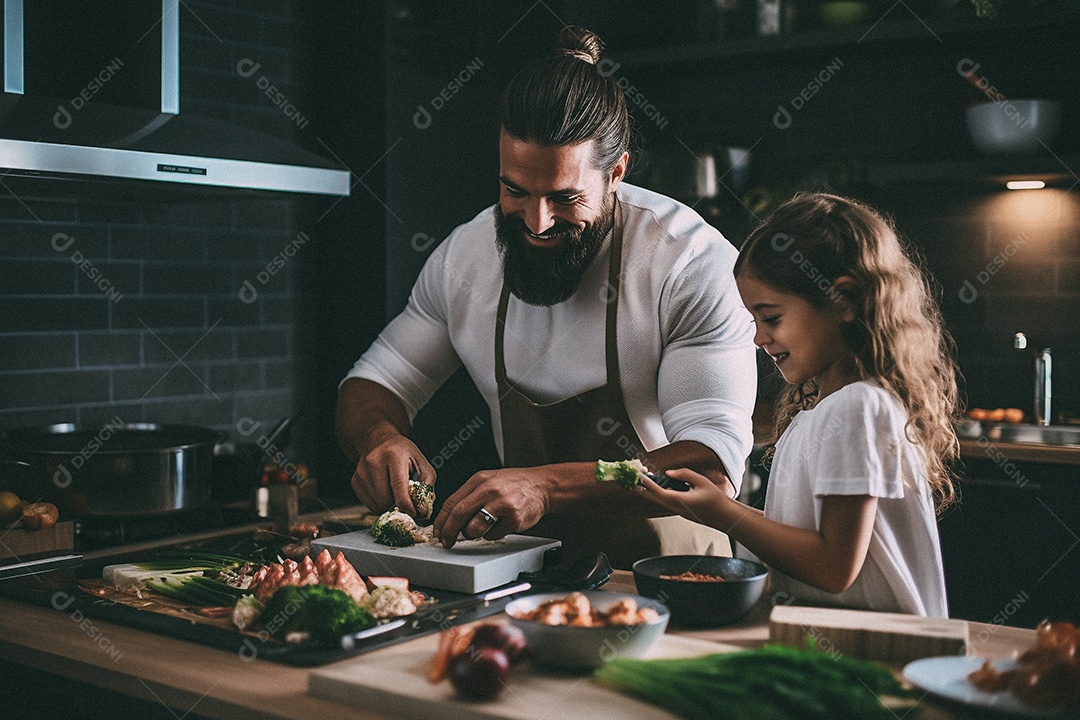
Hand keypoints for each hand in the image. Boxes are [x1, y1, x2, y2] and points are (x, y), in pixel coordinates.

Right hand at [350, 434, 433, 515]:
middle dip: (397, 506)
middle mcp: (374, 461)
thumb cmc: (403, 452)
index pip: (398, 486)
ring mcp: (362, 471)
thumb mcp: (422, 462)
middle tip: (405, 503)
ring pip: (376, 503)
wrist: (379, 440)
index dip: (406, 505)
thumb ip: (426, 484)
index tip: (413, 513)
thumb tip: (423, 509)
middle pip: (385, 499)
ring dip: (388, 506)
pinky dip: (378, 504)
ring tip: (395, 494)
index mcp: (393, 455)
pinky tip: (385, 493)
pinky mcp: (355, 480)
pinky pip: (368, 503)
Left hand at [432, 468, 550, 547]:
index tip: (438, 532)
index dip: (441, 520)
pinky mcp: (514, 519)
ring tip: (481, 528)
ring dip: (472, 534)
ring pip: (474, 529)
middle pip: (459, 515)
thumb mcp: (489, 480)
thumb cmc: (514, 484)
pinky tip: (500, 525)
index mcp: (480, 480)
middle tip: (447, 541)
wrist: (542, 486)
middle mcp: (490, 490)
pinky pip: (493, 535)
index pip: (452, 502)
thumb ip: (470, 495)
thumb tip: (450, 517)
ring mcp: (503, 504)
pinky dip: (493, 534)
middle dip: (449, 532)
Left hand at [636, 467, 735, 530]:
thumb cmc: (715, 499)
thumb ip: (684, 474)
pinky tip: (661, 488)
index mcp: (681, 500)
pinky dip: (660, 496)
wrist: (725, 517)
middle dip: (644, 490)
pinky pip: (667, 503)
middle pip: (655, 499)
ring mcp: (679, 512)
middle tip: (634, 482)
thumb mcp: (701, 481)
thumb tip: (668, 473)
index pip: (659, 492)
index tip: (641, 476)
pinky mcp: (682, 513)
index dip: (648, 484)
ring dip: (652, 493)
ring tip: (645, 483)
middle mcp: (677, 508)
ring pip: (660, 502)